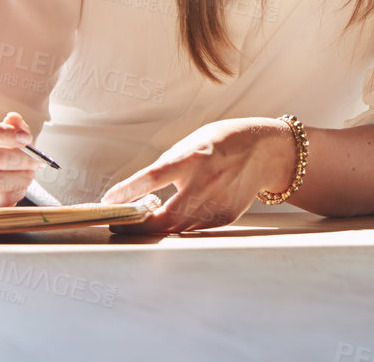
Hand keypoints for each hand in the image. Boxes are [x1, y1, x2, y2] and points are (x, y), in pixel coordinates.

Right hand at [0, 111, 37, 209]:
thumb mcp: (4, 134)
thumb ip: (13, 125)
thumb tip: (15, 120)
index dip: (4, 133)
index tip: (26, 138)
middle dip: (22, 159)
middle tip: (36, 160)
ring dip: (21, 176)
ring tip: (30, 172)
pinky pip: (0, 200)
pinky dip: (17, 191)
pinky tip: (21, 185)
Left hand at [101, 117, 296, 233]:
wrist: (265, 151)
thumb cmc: (221, 143)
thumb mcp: (191, 144)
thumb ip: (167, 167)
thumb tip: (138, 193)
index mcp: (194, 157)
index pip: (154, 177)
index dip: (128, 191)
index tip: (108, 201)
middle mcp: (207, 182)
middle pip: (164, 215)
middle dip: (137, 225)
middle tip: (119, 224)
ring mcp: (218, 203)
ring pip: (177, 227)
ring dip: (156, 227)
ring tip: (143, 221)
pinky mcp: (225, 217)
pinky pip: (194, 229)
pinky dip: (180, 225)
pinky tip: (175, 217)